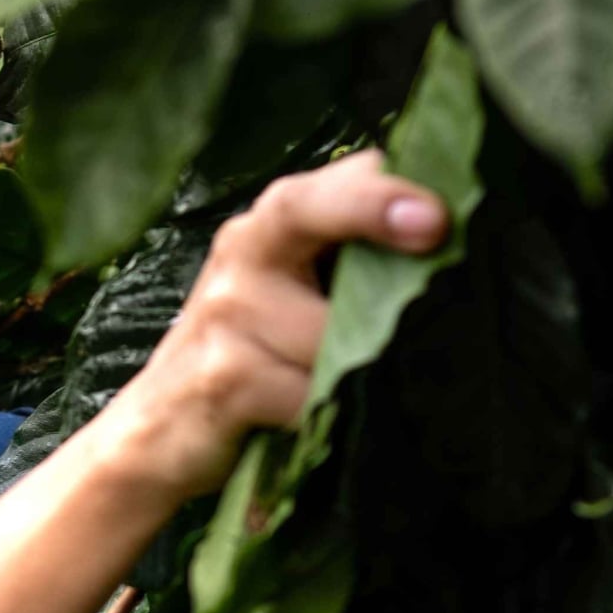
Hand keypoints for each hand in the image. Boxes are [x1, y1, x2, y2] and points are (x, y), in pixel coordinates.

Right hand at [92, 150, 448, 499]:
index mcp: (268, 229)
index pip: (327, 181)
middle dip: (368, 208)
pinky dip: (325, 414)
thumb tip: (456, 249)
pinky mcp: (222, 376)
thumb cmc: (246, 361)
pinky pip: (306, 393)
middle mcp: (241, 255)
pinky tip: (312, 423)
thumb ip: (352, 265)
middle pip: (302, 210)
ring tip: (350, 389)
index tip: (437, 209)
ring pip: (327, 332)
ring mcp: (224, 313)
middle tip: (432, 228)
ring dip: (359, 367)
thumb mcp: (291, 302)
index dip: (382, 185)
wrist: (157, 431)